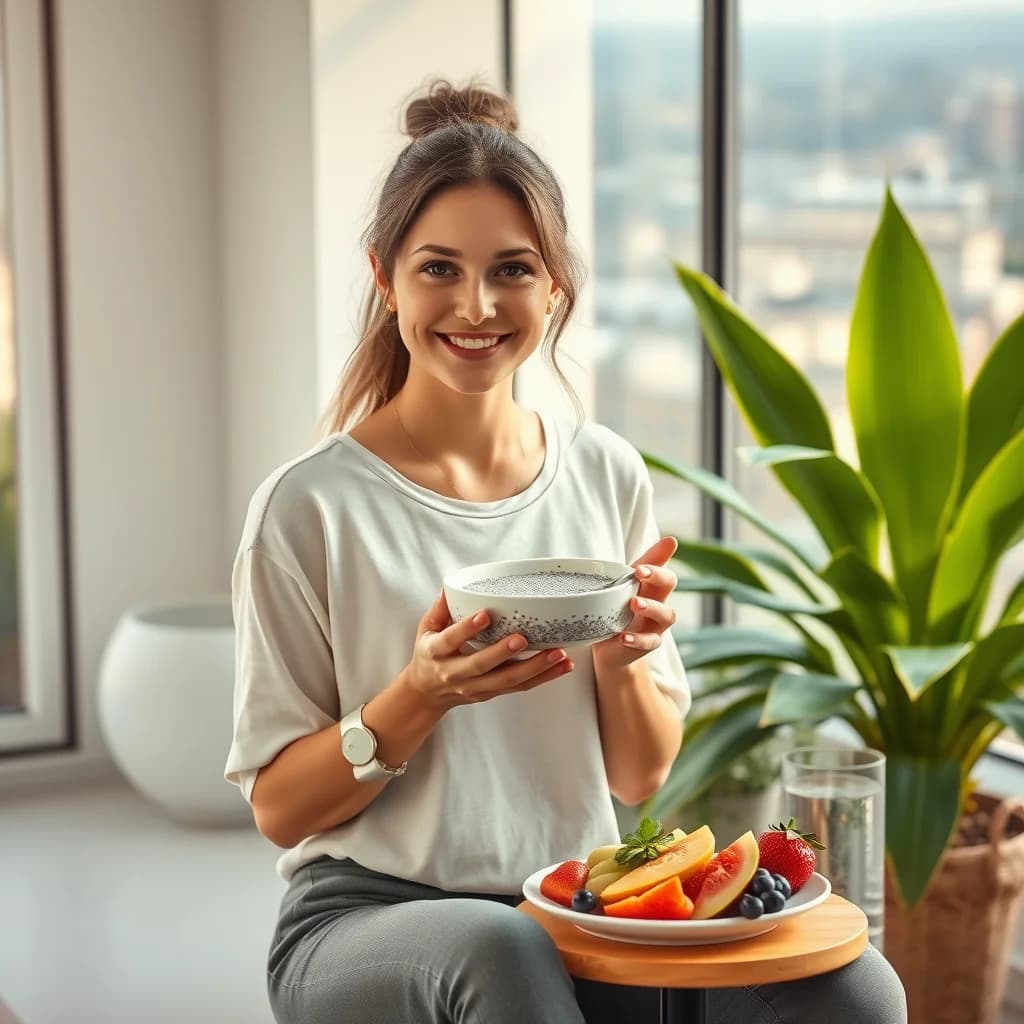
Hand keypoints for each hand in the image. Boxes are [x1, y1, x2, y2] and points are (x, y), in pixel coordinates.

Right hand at [400, 590, 575, 711]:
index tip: (485, 614)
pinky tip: (563, 666)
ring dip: (534, 668)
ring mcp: (475, 686)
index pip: (450, 640)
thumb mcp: (425, 629)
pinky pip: (520, 687)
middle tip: (524, 638)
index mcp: (436, 652)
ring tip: (558, 654)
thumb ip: (440, 608)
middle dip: (503, 652)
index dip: (467, 629)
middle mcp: (455, 673)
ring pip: (506, 681)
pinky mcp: (492, 694)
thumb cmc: (429, 653)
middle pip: (481, 665)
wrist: (426, 693)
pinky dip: (544, 677)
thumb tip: (452, 585)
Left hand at [592, 536, 678, 671]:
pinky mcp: (648, 644)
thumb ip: (639, 564)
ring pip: (666, 615)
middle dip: (658, 576)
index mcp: (652, 586)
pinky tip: (623, 637)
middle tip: (639, 572)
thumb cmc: (620, 608)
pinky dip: (637, 640)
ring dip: (651, 607)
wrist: (611, 647)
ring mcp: (656, 625)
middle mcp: (659, 602)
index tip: (640, 564)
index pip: (662, 568)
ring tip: (634, 603)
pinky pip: (649, 643)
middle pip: (669, 585)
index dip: (657, 563)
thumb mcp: (624, 584)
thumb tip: (662, 539)